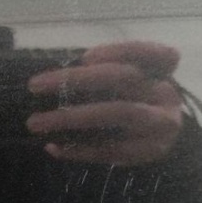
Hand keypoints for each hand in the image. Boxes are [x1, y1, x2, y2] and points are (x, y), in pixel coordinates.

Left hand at [26, 41, 183, 165]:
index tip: (86, 57)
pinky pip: (110, 149)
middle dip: (77, 79)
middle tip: (35, 85)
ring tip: (36, 122)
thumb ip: (104, 77)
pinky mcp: (148, 152)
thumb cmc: (134, 107)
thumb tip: (56, 79)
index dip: (122, 50)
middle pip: (123, 78)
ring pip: (117, 112)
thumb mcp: (129, 87)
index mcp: (161, 73)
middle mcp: (166, 95)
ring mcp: (160, 125)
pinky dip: (78, 149)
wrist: (161, 145)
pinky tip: (52, 147)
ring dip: (72, 117)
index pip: (156, 53)